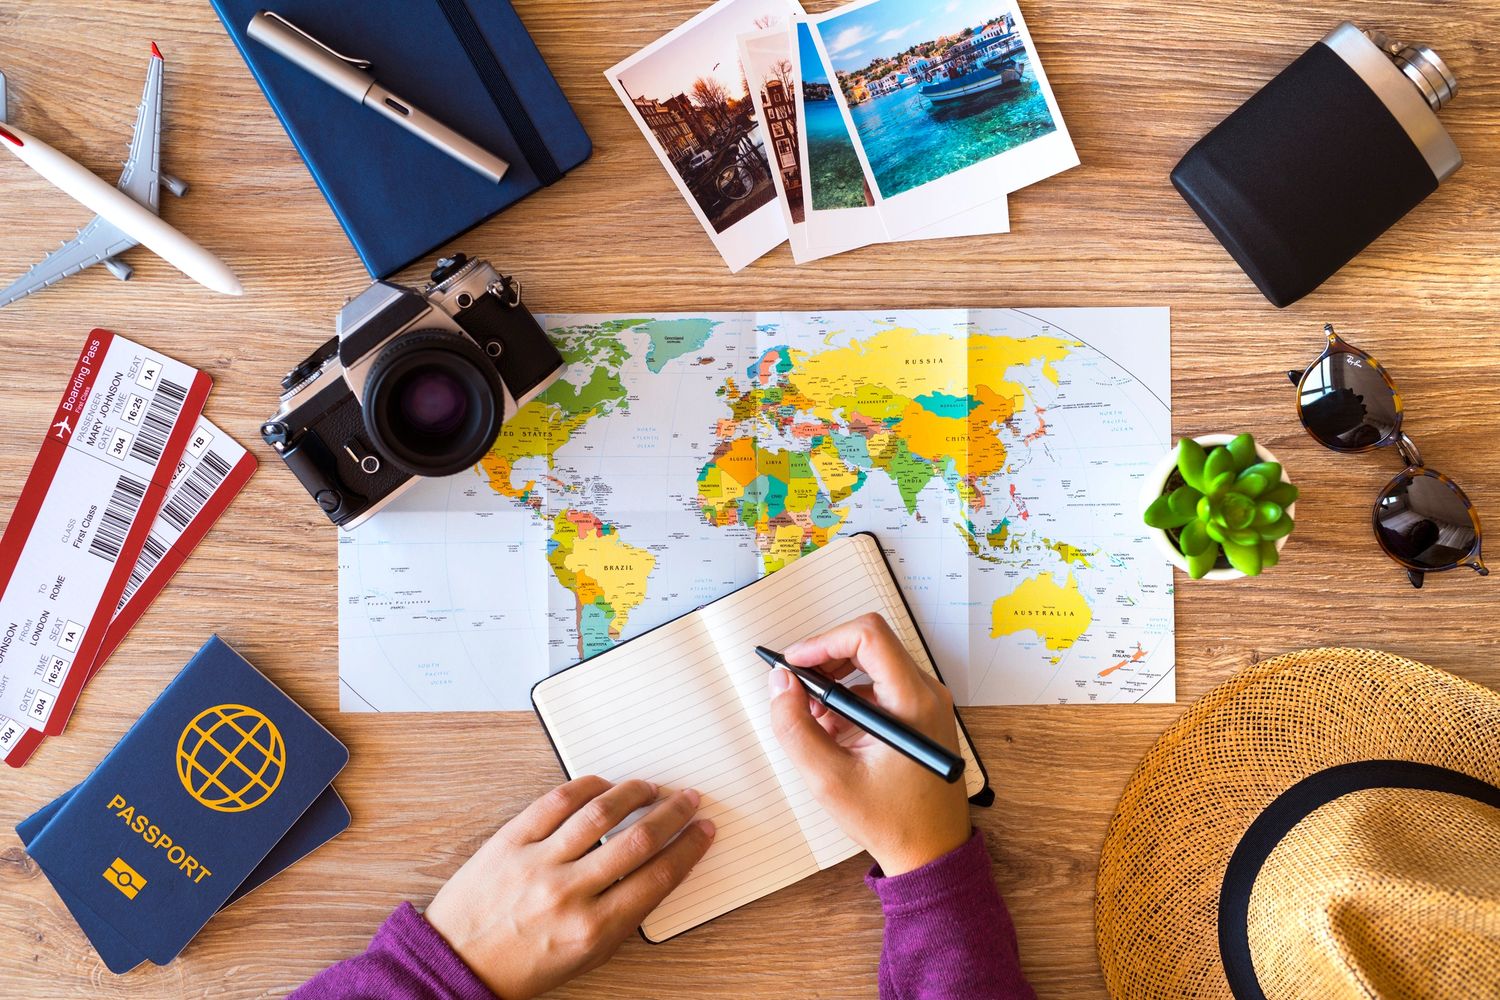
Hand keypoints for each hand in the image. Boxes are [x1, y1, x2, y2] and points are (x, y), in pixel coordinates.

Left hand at [424, 777, 713, 999]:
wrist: (457, 964)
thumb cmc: (521, 966)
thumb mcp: (585, 955)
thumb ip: (622, 916)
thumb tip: (657, 870)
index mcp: (593, 929)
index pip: (659, 877)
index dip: (689, 848)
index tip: (702, 831)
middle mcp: (569, 893)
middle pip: (638, 839)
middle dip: (672, 814)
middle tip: (687, 800)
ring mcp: (537, 863)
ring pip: (600, 813)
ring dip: (634, 793)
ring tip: (650, 788)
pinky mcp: (509, 841)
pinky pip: (555, 801)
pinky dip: (586, 787)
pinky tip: (603, 786)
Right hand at [767, 613, 969, 876]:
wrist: (932, 851)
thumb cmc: (891, 821)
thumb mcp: (829, 779)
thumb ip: (795, 727)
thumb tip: (780, 683)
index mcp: (912, 702)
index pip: (868, 636)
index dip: (823, 641)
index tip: (794, 663)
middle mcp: (926, 693)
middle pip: (869, 644)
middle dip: (824, 661)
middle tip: (795, 689)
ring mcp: (926, 702)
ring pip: (872, 663)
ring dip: (835, 681)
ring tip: (811, 718)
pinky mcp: (920, 713)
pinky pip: (880, 685)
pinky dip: (849, 698)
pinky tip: (832, 730)